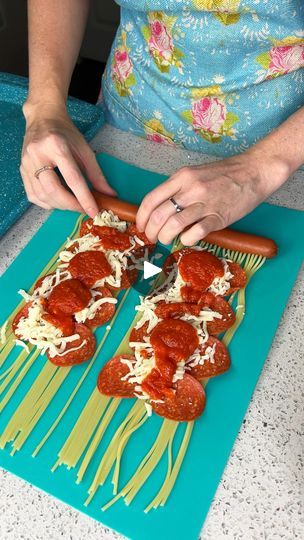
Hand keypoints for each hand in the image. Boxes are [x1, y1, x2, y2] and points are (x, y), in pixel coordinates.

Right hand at [20, 103, 115, 216]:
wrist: (43, 118)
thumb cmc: (65, 133)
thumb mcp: (84, 149)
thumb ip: (96, 174)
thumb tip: (109, 195)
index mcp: (56, 145)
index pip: (72, 178)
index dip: (84, 198)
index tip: (93, 211)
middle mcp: (38, 154)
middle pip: (53, 190)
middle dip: (70, 205)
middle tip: (82, 209)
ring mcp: (26, 163)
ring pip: (42, 195)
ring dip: (59, 206)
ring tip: (72, 203)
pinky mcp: (21, 170)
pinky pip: (33, 195)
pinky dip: (47, 203)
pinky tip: (57, 200)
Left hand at [136, 151, 288, 245]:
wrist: (253, 171)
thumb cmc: (224, 174)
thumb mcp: (195, 174)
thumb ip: (178, 189)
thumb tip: (161, 211)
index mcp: (181, 177)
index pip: (152, 199)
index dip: (142, 217)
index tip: (141, 227)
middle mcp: (190, 189)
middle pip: (159, 215)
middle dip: (151, 231)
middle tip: (152, 238)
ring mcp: (205, 203)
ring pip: (174, 225)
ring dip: (166, 237)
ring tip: (167, 240)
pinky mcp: (219, 217)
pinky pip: (196, 233)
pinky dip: (187, 239)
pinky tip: (187, 239)